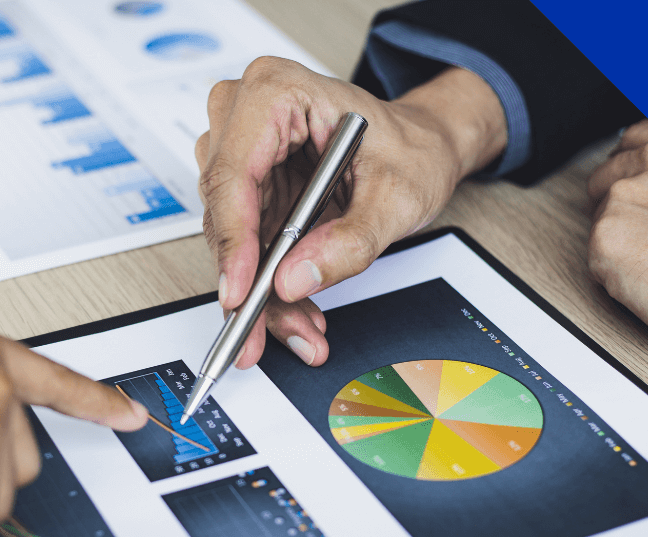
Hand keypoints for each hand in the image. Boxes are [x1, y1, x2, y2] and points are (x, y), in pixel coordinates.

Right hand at [195, 58, 506, 367]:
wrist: (422, 148)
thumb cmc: (411, 148)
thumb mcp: (398, 195)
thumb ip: (350, 240)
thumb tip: (295, 279)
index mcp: (278, 91)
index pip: (234, 172)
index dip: (233, 240)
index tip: (239, 292)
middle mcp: (246, 116)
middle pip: (225, 211)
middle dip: (247, 281)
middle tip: (261, 333)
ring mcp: (242, 153)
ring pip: (230, 239)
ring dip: (259, 293)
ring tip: (299, 328)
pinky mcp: (248, 188)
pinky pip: (244, 246)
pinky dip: (267, 285)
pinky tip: (295, 312)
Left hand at [587, 120, 647, 385]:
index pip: (636, 138)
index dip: (636, 170)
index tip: (646, 192)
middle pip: (607, 174)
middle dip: (621, 204)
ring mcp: (626, 195)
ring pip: (599, 216)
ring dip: (620, 238)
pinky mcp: (607, 238)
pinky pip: (594, 258)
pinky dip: (615, 274)